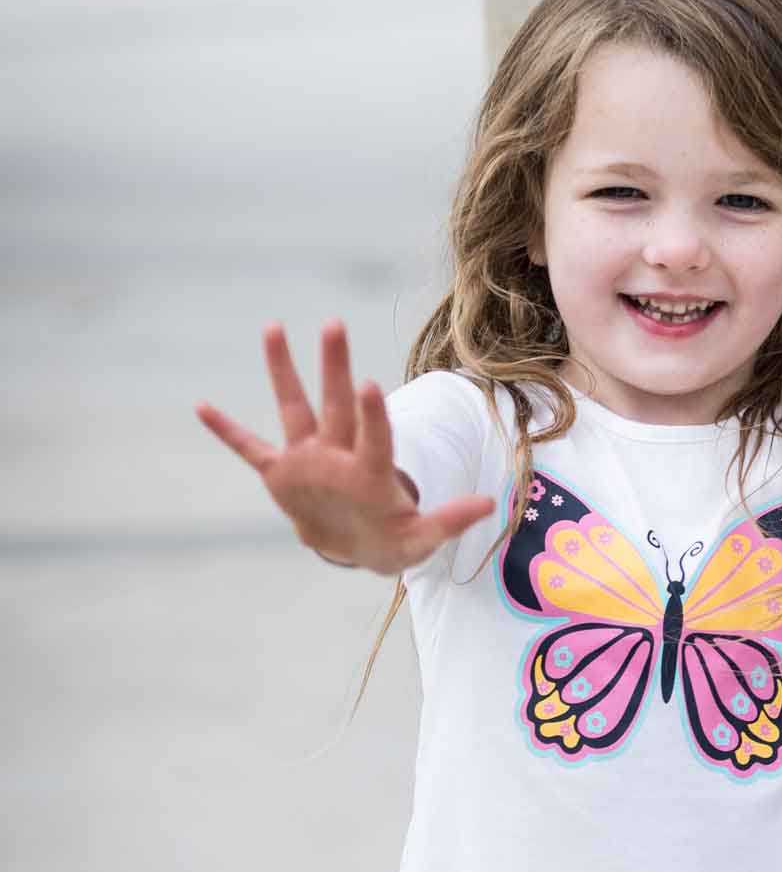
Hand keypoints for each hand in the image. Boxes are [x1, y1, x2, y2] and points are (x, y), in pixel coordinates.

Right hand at [194, 319, 495, 575]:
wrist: (358, 547)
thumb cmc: (392, 542)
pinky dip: (227, 432)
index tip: (366, 383)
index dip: (372, 414)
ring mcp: (308, 460)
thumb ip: (448, 521)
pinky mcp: (281, 473)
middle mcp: (338, 455)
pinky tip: (202, 406)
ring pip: (294, 408)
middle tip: (334, 324)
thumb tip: (490, 504)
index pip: (374, 436)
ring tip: (274, 327)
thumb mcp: (421, 540)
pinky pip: (249, 449)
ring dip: (283, 371)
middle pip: (336, 406)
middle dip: (334, 367)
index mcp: (371, 472)